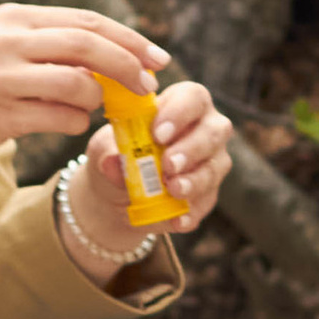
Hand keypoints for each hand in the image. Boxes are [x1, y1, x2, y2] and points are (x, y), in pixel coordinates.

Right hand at [0, 1, 168, 205]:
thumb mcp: (3, 46)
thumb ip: (51, 44)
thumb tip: (114, 56)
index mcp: (15, 17)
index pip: (87, 20)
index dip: (129, 39)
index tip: (158, 56)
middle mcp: (8, 40)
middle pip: (89, 45)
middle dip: (128, 65)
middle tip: (148, 85)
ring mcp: (2, 77)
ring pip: (78, 84)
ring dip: (97, 100)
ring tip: (94, 108)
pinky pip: (60, 119)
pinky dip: (74, 122)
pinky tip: (67, 122)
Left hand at [63, 78, 232, 258]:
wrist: (117, 193)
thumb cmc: (117, 153)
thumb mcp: (104, 149)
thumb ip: (108, 151)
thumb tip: (112, 163)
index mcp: (182, 104)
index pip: (192, 97)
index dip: (179, 113)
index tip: (158, 134)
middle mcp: (206, 129)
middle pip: (214, 132)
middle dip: (191, 149)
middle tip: (168, 165)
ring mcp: (212, 161)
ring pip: (214, 168)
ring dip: (194, 181)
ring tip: (173, 190)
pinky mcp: (209, 193)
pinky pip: (206, 202)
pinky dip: (190, 213)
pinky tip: (176, 221)